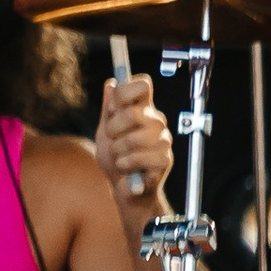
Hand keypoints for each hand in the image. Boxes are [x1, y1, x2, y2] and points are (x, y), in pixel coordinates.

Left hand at [97, 72, 172, 211]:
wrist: (121, 187)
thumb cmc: (114, 157)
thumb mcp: (105, 132)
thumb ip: (109, 109)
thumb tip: (111, 84)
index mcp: (143, 109)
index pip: (143, 84)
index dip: (124, 93)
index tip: (112, 109)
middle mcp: (156, 121)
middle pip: (134, 112)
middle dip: (113, 129)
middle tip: (112, 140)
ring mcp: (163, 139)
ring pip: (135, 137)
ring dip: (118, 150)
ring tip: (119, 156)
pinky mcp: (165, 159)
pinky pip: (141, 156)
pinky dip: (127, 163)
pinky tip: (126, 166)